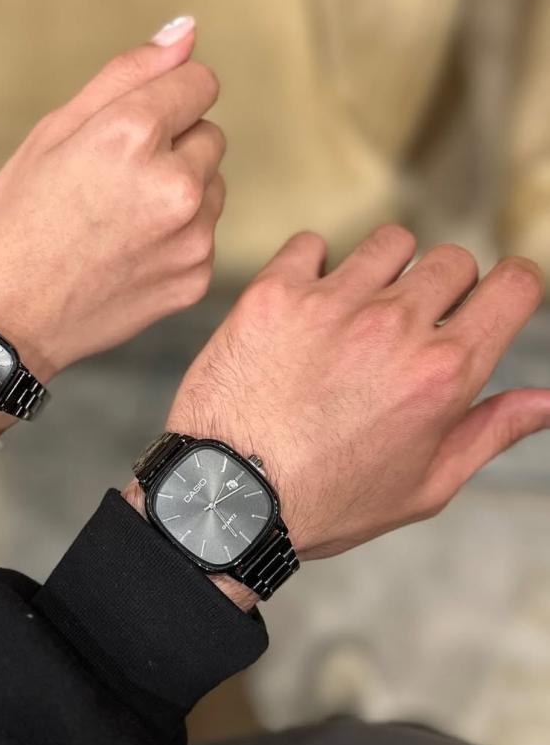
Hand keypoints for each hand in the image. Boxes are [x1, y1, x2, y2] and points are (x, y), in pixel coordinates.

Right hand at [0, 16, 223, 426]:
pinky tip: (129, 255)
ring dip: (181, 193)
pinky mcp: (195, 279)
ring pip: (213, 189)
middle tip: (115, 184)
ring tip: (121, 222)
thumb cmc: (15, 225)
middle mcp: (175, 185)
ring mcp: (191, 238)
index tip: (133, 129)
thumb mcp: (52, 132)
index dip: (164, 101)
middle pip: (211, 136)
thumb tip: (186, 34)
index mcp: (134, 134)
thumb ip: (127, 76)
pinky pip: (204, 237)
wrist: (6, 323)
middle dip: (173, 148)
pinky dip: (177, 239)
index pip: (199, 83)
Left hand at [159, 225, 548, 569]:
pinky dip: (314, 268)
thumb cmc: (325, 502)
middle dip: (442, 290)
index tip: (489, 301)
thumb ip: (490, 433)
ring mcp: (332, 303)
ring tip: (354, 317)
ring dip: (384, 272)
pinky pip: (312, 244)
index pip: (514, 284)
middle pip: (452, 261)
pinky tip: (305, 308)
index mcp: (442, 372)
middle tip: (407, 331)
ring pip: (390, 243)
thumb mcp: (423, 486)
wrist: (227, 500)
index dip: (509, 288)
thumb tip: (546, 400)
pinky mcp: (274, 294)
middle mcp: (394, 327)